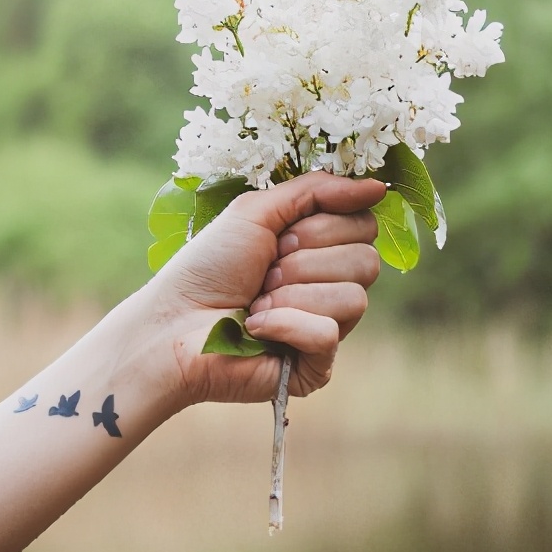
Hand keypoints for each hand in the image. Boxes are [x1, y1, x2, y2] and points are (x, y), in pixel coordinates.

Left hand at [147, 172, 383, 405]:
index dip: (323, 227)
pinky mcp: (315, 366)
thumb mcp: (257, 211)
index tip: (281, 236)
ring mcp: (326, 326)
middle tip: (265, 271)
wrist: (173, 320)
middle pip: (367, 261)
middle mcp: (329, 285)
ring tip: (257, 301)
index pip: (365, 225)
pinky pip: (328, 335)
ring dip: (292, 294)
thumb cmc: (209, 265)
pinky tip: (257, 328)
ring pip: (353, 299)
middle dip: (304, 261)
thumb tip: (378, 185)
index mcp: (320, 247)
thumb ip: (316, 191)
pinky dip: (285, 324)